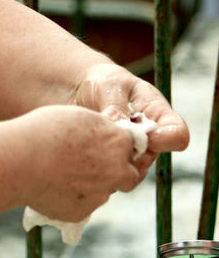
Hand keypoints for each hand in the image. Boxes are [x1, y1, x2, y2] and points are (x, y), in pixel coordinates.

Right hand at [16, 104, 142, 222]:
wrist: (20, 160)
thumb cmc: (44, 131)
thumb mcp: (79, 117)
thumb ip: (100, 129)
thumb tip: (105, 136)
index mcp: (118, 142)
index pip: (131, 146)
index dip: (117, 146)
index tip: (104, 147)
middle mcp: (117, 170)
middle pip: (127, 174)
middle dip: (115, 171)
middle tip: (90, 165)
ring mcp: (100, 194)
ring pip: (104, 191)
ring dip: (93, 185)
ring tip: (63, 174)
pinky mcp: (82, 211)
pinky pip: (83, 205)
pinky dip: (73, 198)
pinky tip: (53, 187)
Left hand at [71, 62, 189, 176]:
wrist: (80, 90)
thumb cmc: (103, 83)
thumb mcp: (112, 86)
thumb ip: (117, 106)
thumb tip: (119, 125)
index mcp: (157, 114)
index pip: (177, 135)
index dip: (166, 140)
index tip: (146, 136)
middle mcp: (149, 137)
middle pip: (150, 158)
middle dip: (129, 153)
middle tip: (107, 139)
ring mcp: (131, 152)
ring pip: (130, 171)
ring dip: (112, 161)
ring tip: (92, 142)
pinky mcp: (113, 161)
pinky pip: (112, 174)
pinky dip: (100, 167)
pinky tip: (86, 151)